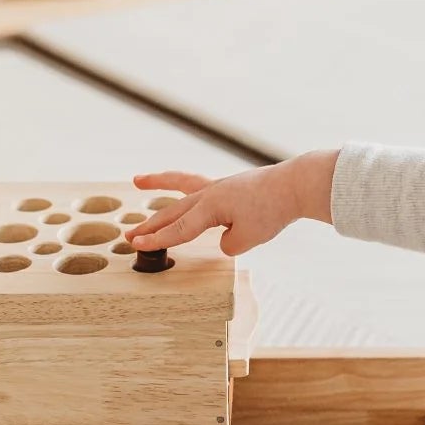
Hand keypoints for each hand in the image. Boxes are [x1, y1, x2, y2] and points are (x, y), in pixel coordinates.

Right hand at [130, 153, 336, 256]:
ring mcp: (218, 186)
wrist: (295, 185)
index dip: (157, 240)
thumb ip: (230, 241)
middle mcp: (209, 194)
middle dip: (151, 225)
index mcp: (210, 207)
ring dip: (159, 186)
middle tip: (129, 235)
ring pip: (181, 187)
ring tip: (138, 180)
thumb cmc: (274, 209)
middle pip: (173, 211)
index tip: (137, 245)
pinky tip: (178, 186)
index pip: (179, 229)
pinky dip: (183, 181)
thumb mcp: (248, 237)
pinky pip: (198, 181)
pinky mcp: (228, 185)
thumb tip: (225, 237)